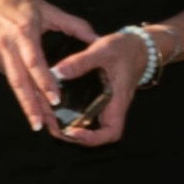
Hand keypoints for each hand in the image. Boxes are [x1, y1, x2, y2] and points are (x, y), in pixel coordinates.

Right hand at [0, 0, 98, 136]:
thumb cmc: (17, 1)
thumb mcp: (48, 9)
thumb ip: (74, 25)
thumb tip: (97, 38)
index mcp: (23, 32)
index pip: (35, 63)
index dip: (44, 83)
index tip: (55, 100)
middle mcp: (6, 46)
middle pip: (19, 81)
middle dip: (31, 105)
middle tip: (41, 125)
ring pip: (12, 83)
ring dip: (25, 104)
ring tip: (37, 123)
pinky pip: (8, 75)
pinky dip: (20, 89)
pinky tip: (30, 102)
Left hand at [50, 27, 153, 146]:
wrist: (138, 45)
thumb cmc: (125, 49)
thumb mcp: (103, 50)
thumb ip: (81, 61)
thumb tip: (57, 72)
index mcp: (117, 101)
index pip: (111, 132)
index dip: (92, 138)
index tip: (72, 131)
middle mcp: (111, 108)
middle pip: (94, 134)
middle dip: (70, 134)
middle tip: (49, 122)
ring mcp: (104, 105)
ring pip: (86, 125)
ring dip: (65, 124)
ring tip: (46, 114)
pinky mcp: (98, 99)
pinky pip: (83, 112)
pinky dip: (67, 112)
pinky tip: (52, 104)